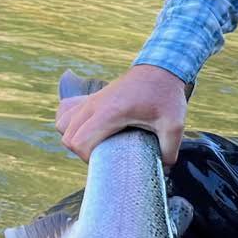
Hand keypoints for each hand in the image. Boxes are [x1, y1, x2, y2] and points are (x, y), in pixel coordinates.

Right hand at [56, 62, 189, 163]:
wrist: (161, 67)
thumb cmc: (166, 95)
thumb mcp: (174, 125)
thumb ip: (169, 151)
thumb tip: (161, 170)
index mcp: (110, 112)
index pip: (80, 142)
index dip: (88, 158)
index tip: (107, 161)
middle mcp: (94, 105)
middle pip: (68, 137)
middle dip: (82, 153)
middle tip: (105, 156)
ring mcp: (91, 100)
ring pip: (63, 125)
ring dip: (74, 139)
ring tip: (96, 145)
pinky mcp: (92, 98)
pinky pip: (67, 113)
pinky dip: (71, 125)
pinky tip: (88, 131)